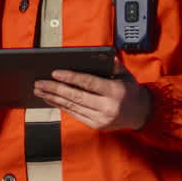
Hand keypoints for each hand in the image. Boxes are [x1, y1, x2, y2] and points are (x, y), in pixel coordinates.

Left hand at [33, 59, 151, 131]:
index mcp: (115, 91)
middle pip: (76, 96)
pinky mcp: (96, 125)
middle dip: (55, 89)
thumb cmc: (130, 90)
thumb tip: (95, 55)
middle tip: (39, 82)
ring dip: (53, 98)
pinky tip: (50, 99)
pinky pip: (74, 114)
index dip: (71, 77)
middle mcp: (107, 107)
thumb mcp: (125, 74)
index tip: (54, 72)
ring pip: (72, 107)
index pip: (89, 83)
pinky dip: (60, 106)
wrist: (142, 114)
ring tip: (39, 90)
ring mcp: (101, 118)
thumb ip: (111, 64)